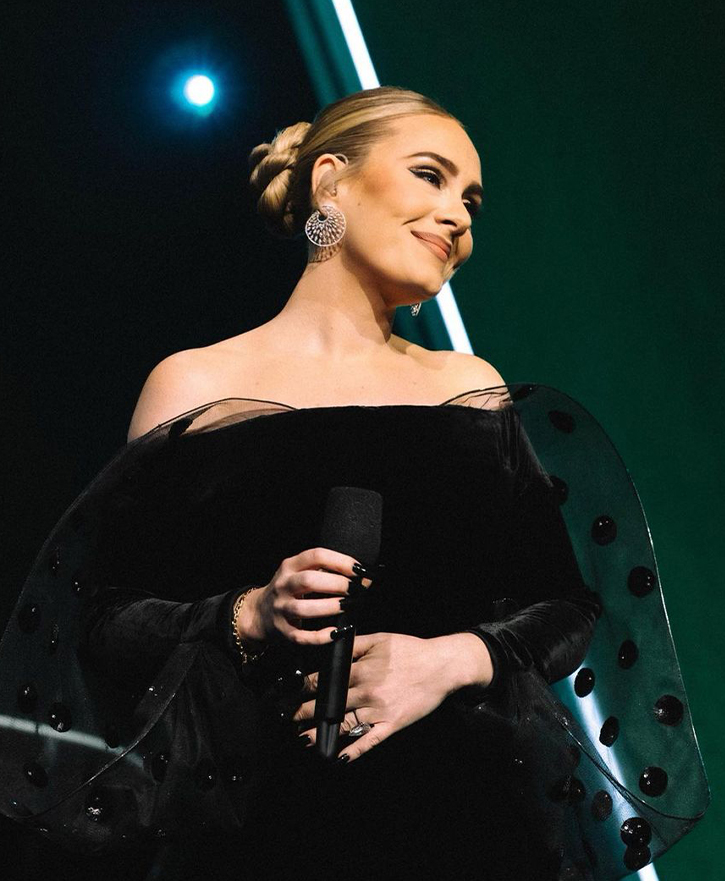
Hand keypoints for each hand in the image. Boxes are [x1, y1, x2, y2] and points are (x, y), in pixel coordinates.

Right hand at [235, 547, 370, 647]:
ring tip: (348, 606)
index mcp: (289, 566)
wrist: (258, 614)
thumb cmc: (289, 590)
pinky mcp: (283, 632)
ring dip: (330, 607)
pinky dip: (320, 636)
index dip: (340, 561)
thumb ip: (326, 571)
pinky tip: (336, 632)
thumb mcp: (300, 573)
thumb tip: (364, 575)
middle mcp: (283, 586)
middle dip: (337, 584)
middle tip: (356, 589)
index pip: (316, 556)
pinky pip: (302, 636)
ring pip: (305, 609)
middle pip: (309, 581)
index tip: (359, 569)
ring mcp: (281, 610)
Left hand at [293, 631, 492, 761]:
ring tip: (302, 739)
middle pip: (328, 704)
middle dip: (303, 712)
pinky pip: (368, 741)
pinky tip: (337, 758)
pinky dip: (352, 751)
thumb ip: (352, 645)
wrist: (441, 666)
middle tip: (287, 718)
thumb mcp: (378, 639)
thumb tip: (328, 647)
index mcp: (360, 669)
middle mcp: (365, 691)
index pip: (324, 680)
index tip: (288, 694)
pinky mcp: (392, 725)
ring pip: (343, 725)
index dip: (303, 689)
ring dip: (320, 733)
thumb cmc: (409, 650)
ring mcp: (378, 711)